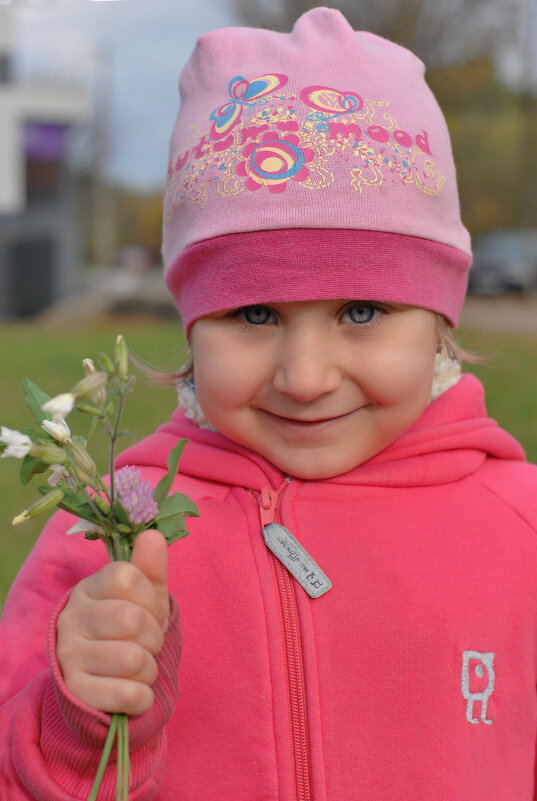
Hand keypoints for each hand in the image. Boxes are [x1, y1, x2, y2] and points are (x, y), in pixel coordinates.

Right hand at [56, 529, 169, 714]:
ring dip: (150, 668)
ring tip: (139, 667)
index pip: (127, 577)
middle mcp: (71, 618)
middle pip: (132, 620)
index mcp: (88, 588)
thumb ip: (150, 567)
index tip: (149, 612)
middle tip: (147, 644)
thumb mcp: (144, 597)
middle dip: (154, 637)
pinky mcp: (76, 693)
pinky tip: (134, 691)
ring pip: (133, 659)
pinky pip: (130, 695)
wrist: (102, 683)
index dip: (150, 598)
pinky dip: (144, 696)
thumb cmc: (130, 632)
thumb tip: (152, 535)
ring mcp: (69, 656)